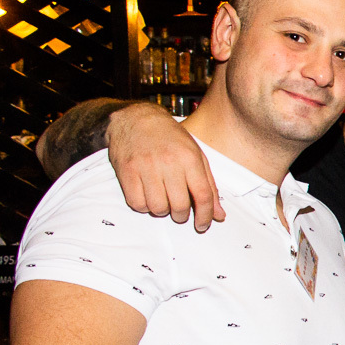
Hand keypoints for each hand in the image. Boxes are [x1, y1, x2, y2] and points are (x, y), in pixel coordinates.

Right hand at [110, 102, 224, 231]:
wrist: (135, 119)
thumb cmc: (170, 138)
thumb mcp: (196, 155)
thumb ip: (209, 186)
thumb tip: (218, 215)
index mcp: (189, 158)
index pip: (203, 196)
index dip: (205, 215)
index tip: (203, 225)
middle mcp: (168, 163)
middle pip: (180, 205)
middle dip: (182, 216)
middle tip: (180, 212)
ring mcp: (145, 167)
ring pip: (157, 208)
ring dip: (162, 211)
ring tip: (163, 200)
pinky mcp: (126, 171)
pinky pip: (136, 203)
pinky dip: (143, 206)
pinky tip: (148, 196)